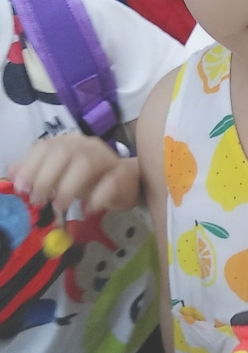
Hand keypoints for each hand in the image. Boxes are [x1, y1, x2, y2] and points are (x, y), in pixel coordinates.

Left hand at [9, 133, 140, 214]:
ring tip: (60, 207)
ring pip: (86, 164)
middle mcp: (88, 145)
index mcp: (69, 142)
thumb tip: (12, 171)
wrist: (130, 183)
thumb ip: (38, 173)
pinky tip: (87, 210)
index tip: (22, 188)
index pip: (46, 146)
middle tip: (39, 201)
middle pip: (64, 152)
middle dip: (46, 178)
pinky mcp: (125, 174)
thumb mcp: (61, 177)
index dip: (30, 166)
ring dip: (68, 187)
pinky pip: (110, 182)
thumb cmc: (92, 181)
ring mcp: (108, 158)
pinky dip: (96, 198)